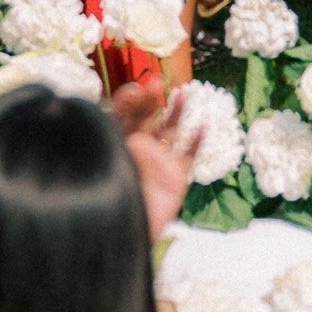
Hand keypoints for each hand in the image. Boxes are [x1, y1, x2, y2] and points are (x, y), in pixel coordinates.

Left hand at [110, 82, 197, 238]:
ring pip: (171, 132)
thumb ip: (122, 138)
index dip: (131, 98)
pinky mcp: (176, 179)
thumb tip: (139, 127)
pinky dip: (197, 142)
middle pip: (148, 118)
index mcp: (116, 142)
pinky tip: (203, 126)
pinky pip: (189, 157)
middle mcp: (138, 150)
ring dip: (177, 113)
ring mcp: (158, 164)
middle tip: (157, 83)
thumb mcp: (110, 154)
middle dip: (152, 100)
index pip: (124, 114)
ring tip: (182, 94)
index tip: (139, 88)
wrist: (123, 228)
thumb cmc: (109, 190)